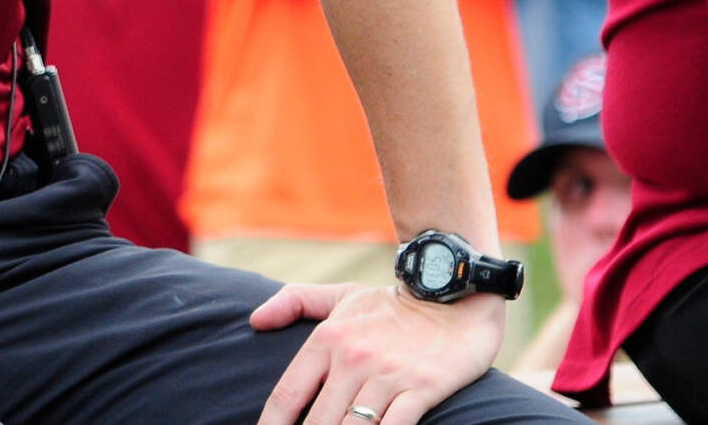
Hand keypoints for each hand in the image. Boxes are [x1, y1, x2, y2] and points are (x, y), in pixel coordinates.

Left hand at [250, 281, 502, 424]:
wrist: (453, 295)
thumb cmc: (392, 304)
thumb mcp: (341, 297)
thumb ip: (294, 303)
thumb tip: (254, 322)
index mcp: (327, 339)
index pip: (288, 393)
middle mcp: (352, 359)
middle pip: (318, 421)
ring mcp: (387, 375)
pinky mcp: (422, 388)